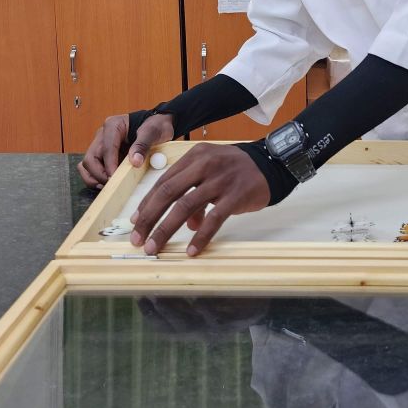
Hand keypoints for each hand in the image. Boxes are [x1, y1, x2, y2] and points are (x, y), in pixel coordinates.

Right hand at [78, 112, 174, 188]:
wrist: (158, 126)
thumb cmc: (155, 126)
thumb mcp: (153, 132)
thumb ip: (143, 145)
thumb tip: (134, 162)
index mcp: (113, 126)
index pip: (106, 149)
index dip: (109, 166)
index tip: (115, 178)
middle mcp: (103, 136)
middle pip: (90, 158)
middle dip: (99, 175)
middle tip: (113, 185)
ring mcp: (101, 146)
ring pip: (87, 165)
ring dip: (94, 178)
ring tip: (108, 187)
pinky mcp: (103, 156)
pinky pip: (92, 169)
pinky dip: (96, 178)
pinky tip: (107, 184)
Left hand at [129, 143, 270, 256]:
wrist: (271, 164)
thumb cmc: (236, 169)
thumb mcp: (212, 172)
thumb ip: (194, 193)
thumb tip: (184, 223)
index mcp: (195, 156)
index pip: (164, 181)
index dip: (147, 203)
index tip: (136, 222)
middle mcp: (204, 165)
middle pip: (168, 192)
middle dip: (149, 218)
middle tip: (139, 239)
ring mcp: (220, 180)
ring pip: (185, 206)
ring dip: (166, 229)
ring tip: (155, 247)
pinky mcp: (235, 195)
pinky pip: (213, 218)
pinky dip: (200, 236)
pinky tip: (192, 250)